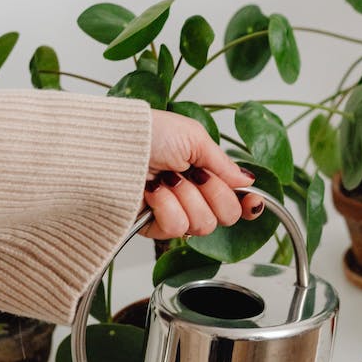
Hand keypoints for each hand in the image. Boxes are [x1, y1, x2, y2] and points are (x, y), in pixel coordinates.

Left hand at [141, 109, 262, 238]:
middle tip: (193, 175)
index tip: (251, 201)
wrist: (110, 146)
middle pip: (226, 216)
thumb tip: (247, 180)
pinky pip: (176, 229)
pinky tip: (152, 191)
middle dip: (212, 192)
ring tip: (165, 179)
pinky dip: (165, 206)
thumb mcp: (193, 137)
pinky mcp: (153, 226)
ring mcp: (174, 213)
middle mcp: (193, 195)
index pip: (237, 199)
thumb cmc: (146, 133)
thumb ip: (223, 163)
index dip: (248, 203)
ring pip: (203, 225)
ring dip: (185, 197)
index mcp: (205, 172)